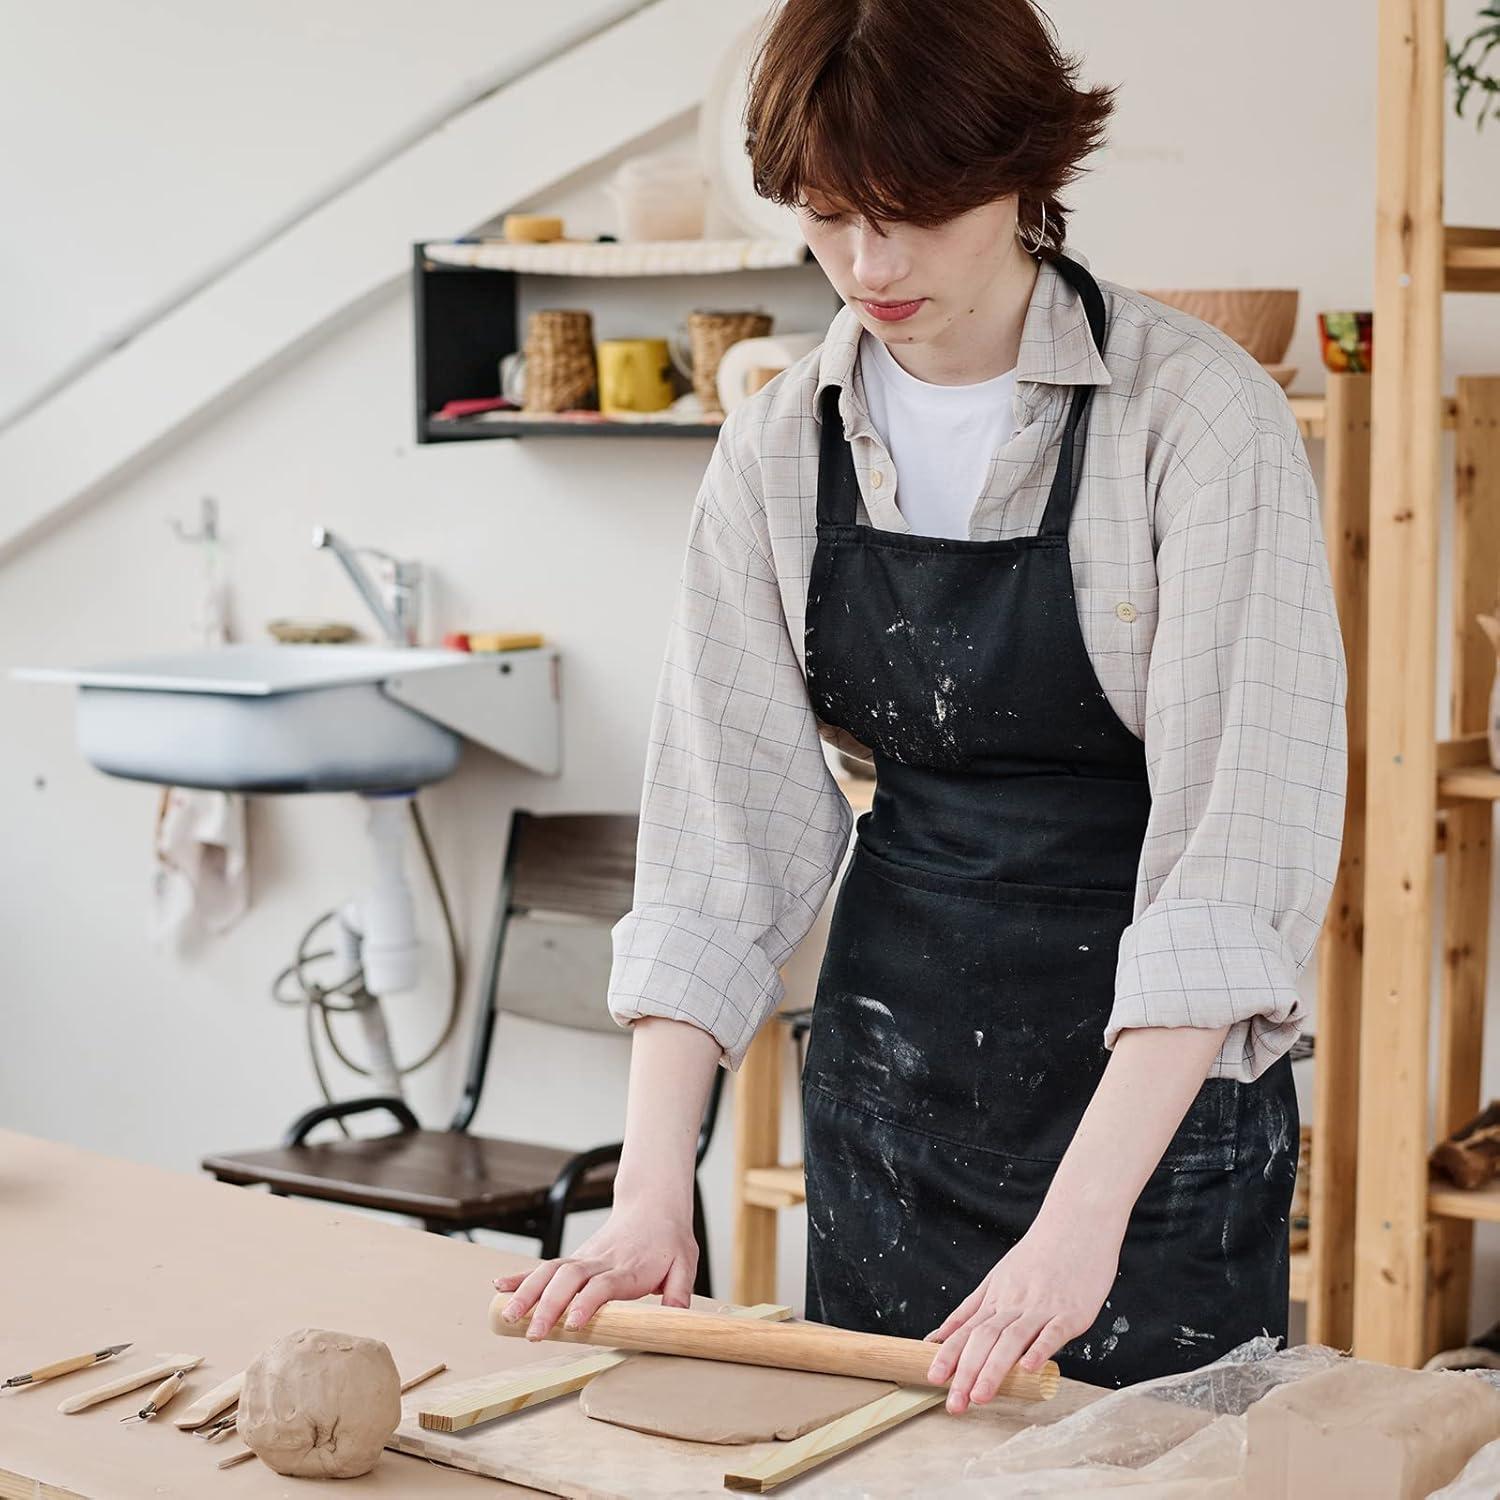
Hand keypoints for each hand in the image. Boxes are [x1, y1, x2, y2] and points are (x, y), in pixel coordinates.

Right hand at [491, 1195, 698, 1340]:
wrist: (653, 1205)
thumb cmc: (669, 1239)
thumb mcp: (686, 1262)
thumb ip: (680, 1291)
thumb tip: (678, 1320)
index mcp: (628, 1268)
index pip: (604, 1285)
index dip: (588, 1304)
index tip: (574, 1324)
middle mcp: (601, 1261)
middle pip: (569, 1280)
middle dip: (549, 1306)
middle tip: (534, 1334)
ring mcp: (585, 1258)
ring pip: (551, 1272)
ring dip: (528, 1293)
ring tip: (508, 1316)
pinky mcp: (575, 1259)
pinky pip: (546, 1267)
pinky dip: (522, 1276)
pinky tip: (500, 1286)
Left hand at [923, 1211, 1122, 1412]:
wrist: (1075, 1224)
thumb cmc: (1038, 1255)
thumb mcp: (998, 1278)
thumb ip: (971, 1310)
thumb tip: (938, 1337)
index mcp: (996, 1297)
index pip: (966, 1330)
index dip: (949, 1356)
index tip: (933, 1379)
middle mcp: (1013, 1303)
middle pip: (984, 1339)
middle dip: (966, 1372)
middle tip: (954, 1404)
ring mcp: (1041, 1307)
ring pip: (1012, 1338)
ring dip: (994, 1368)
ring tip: (980, 1396)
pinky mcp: (1070, 1311)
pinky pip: (1053, 1332)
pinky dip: (1040, 1349)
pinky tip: (1029, 1368)